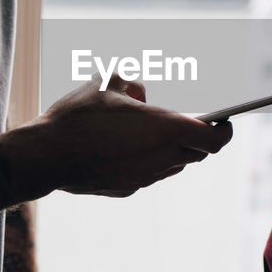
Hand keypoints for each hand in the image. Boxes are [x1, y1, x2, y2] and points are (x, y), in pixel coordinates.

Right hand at [37, 75, 232, 196]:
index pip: (213, 138)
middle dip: (197, 139)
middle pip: (196, 153)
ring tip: (151, 132)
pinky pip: (147, 174)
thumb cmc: (77, 116)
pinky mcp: (127, 189)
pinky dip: (146, 161)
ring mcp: (145, 177)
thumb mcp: (106, 82)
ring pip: (172, 165)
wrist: (46, 156)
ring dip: (171, 150)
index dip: (224, 131)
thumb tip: (140, 97)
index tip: (225, 122)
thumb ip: (132, 85)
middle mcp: (162, 157)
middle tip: (188, 124)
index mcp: (165, 129)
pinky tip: (124, 148)